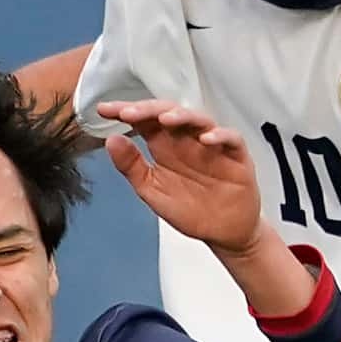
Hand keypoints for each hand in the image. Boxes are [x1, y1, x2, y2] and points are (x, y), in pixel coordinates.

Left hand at [97, 100, 261, 254]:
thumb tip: (111, 141)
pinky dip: (220, 136)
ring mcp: (212, 146)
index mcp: (165, 147)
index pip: (144, 122)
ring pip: (199, 120)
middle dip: (148, 110)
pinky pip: (231, 139)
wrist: (222, 232)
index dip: (125, 112)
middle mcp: (187, 141)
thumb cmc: (190, 209)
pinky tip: (206, 140)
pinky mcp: (236, 157)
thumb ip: (132, 167)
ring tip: (165, 120)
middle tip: (128, 113)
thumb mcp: (152, 191)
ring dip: (182, 117)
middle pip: (168, 114)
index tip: (104, 110)